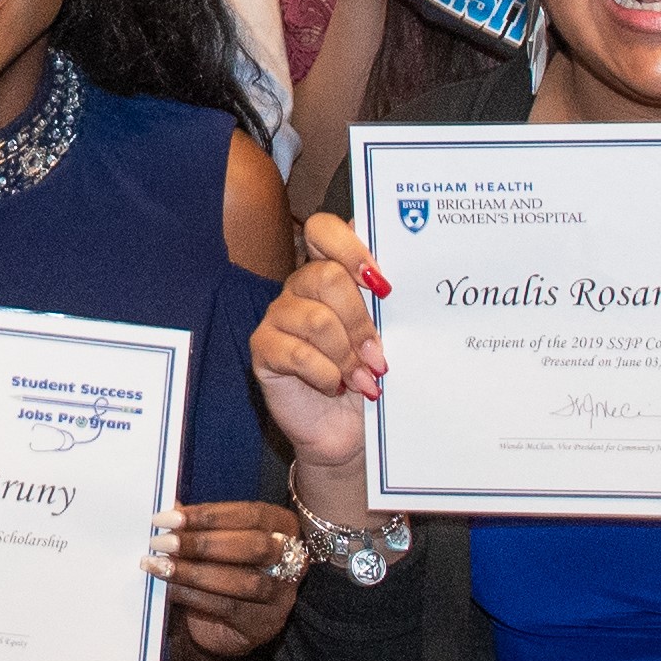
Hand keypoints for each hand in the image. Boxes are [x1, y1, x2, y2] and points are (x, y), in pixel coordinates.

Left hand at [156, 498, 306, 660]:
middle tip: (161, 542)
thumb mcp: (215, 542)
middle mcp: (292, 559)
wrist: (228, 625)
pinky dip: (192, 595)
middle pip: (253, 547)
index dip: (208, 515)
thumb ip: (197, 524)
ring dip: (193, 572)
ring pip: (242, 581)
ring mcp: (281, 595)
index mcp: (283, 526)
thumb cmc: (223, 569)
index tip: (168, 517)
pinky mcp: (264, 623)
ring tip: (158, 565)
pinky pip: (227, 607)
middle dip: (203, 543)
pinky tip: (167, 587)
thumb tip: (170, 506)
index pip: (250, 515)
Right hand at [251, 212, 391, 471]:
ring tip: (365, 380)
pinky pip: (295, 353)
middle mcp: (301, 287)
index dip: (350, 247)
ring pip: (316, 319)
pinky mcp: (264, 348)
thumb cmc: (370, 376)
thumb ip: (386, 306)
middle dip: (361, 321)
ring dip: (348, 356)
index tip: (381, 283)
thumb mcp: (387, 336)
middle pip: (327, 277)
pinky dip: (326, 374)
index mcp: (331, 271)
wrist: (348, 431)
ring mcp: (279, 316)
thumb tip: (396, 288)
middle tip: (379, 356)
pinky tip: (337, 387)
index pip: (324, 229)